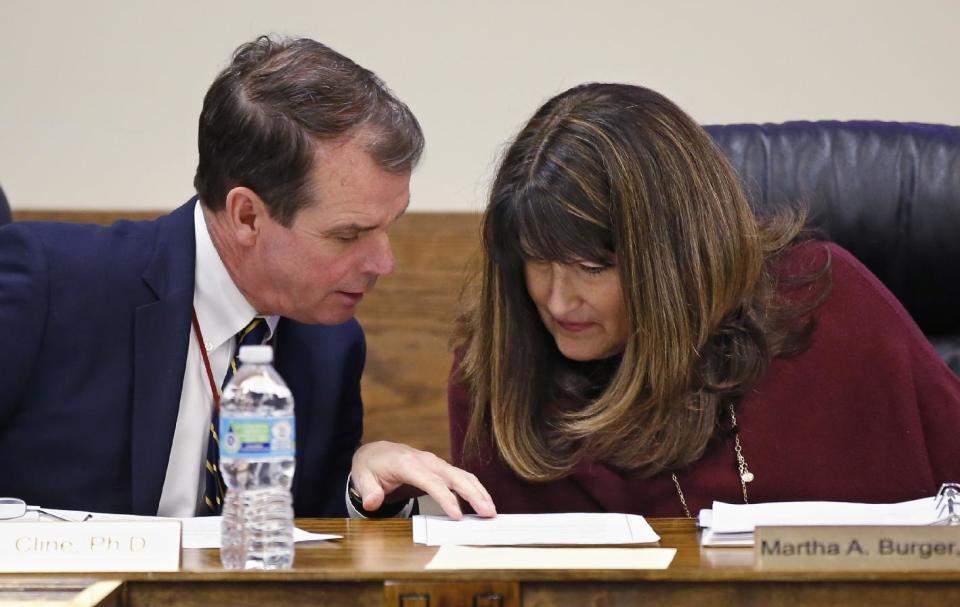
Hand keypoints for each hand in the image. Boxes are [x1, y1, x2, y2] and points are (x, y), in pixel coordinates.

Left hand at [351, 441, 496, 519]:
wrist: (377, 452)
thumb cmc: (371, 465)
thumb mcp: (362, 476)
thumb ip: (367, 490)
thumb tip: (372, 502)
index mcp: (407, 463)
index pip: (431, 481)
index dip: (446, 498)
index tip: (458, 515)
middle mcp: (426, 461)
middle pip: (454, 476)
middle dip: (473, 494)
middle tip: (487, 513)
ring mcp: (436, 464)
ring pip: (462, 475)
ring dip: (479, 492)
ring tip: (492, 511)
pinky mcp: (441, 469)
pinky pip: (461, 478)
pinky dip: (475, 489)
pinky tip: (484, 502)